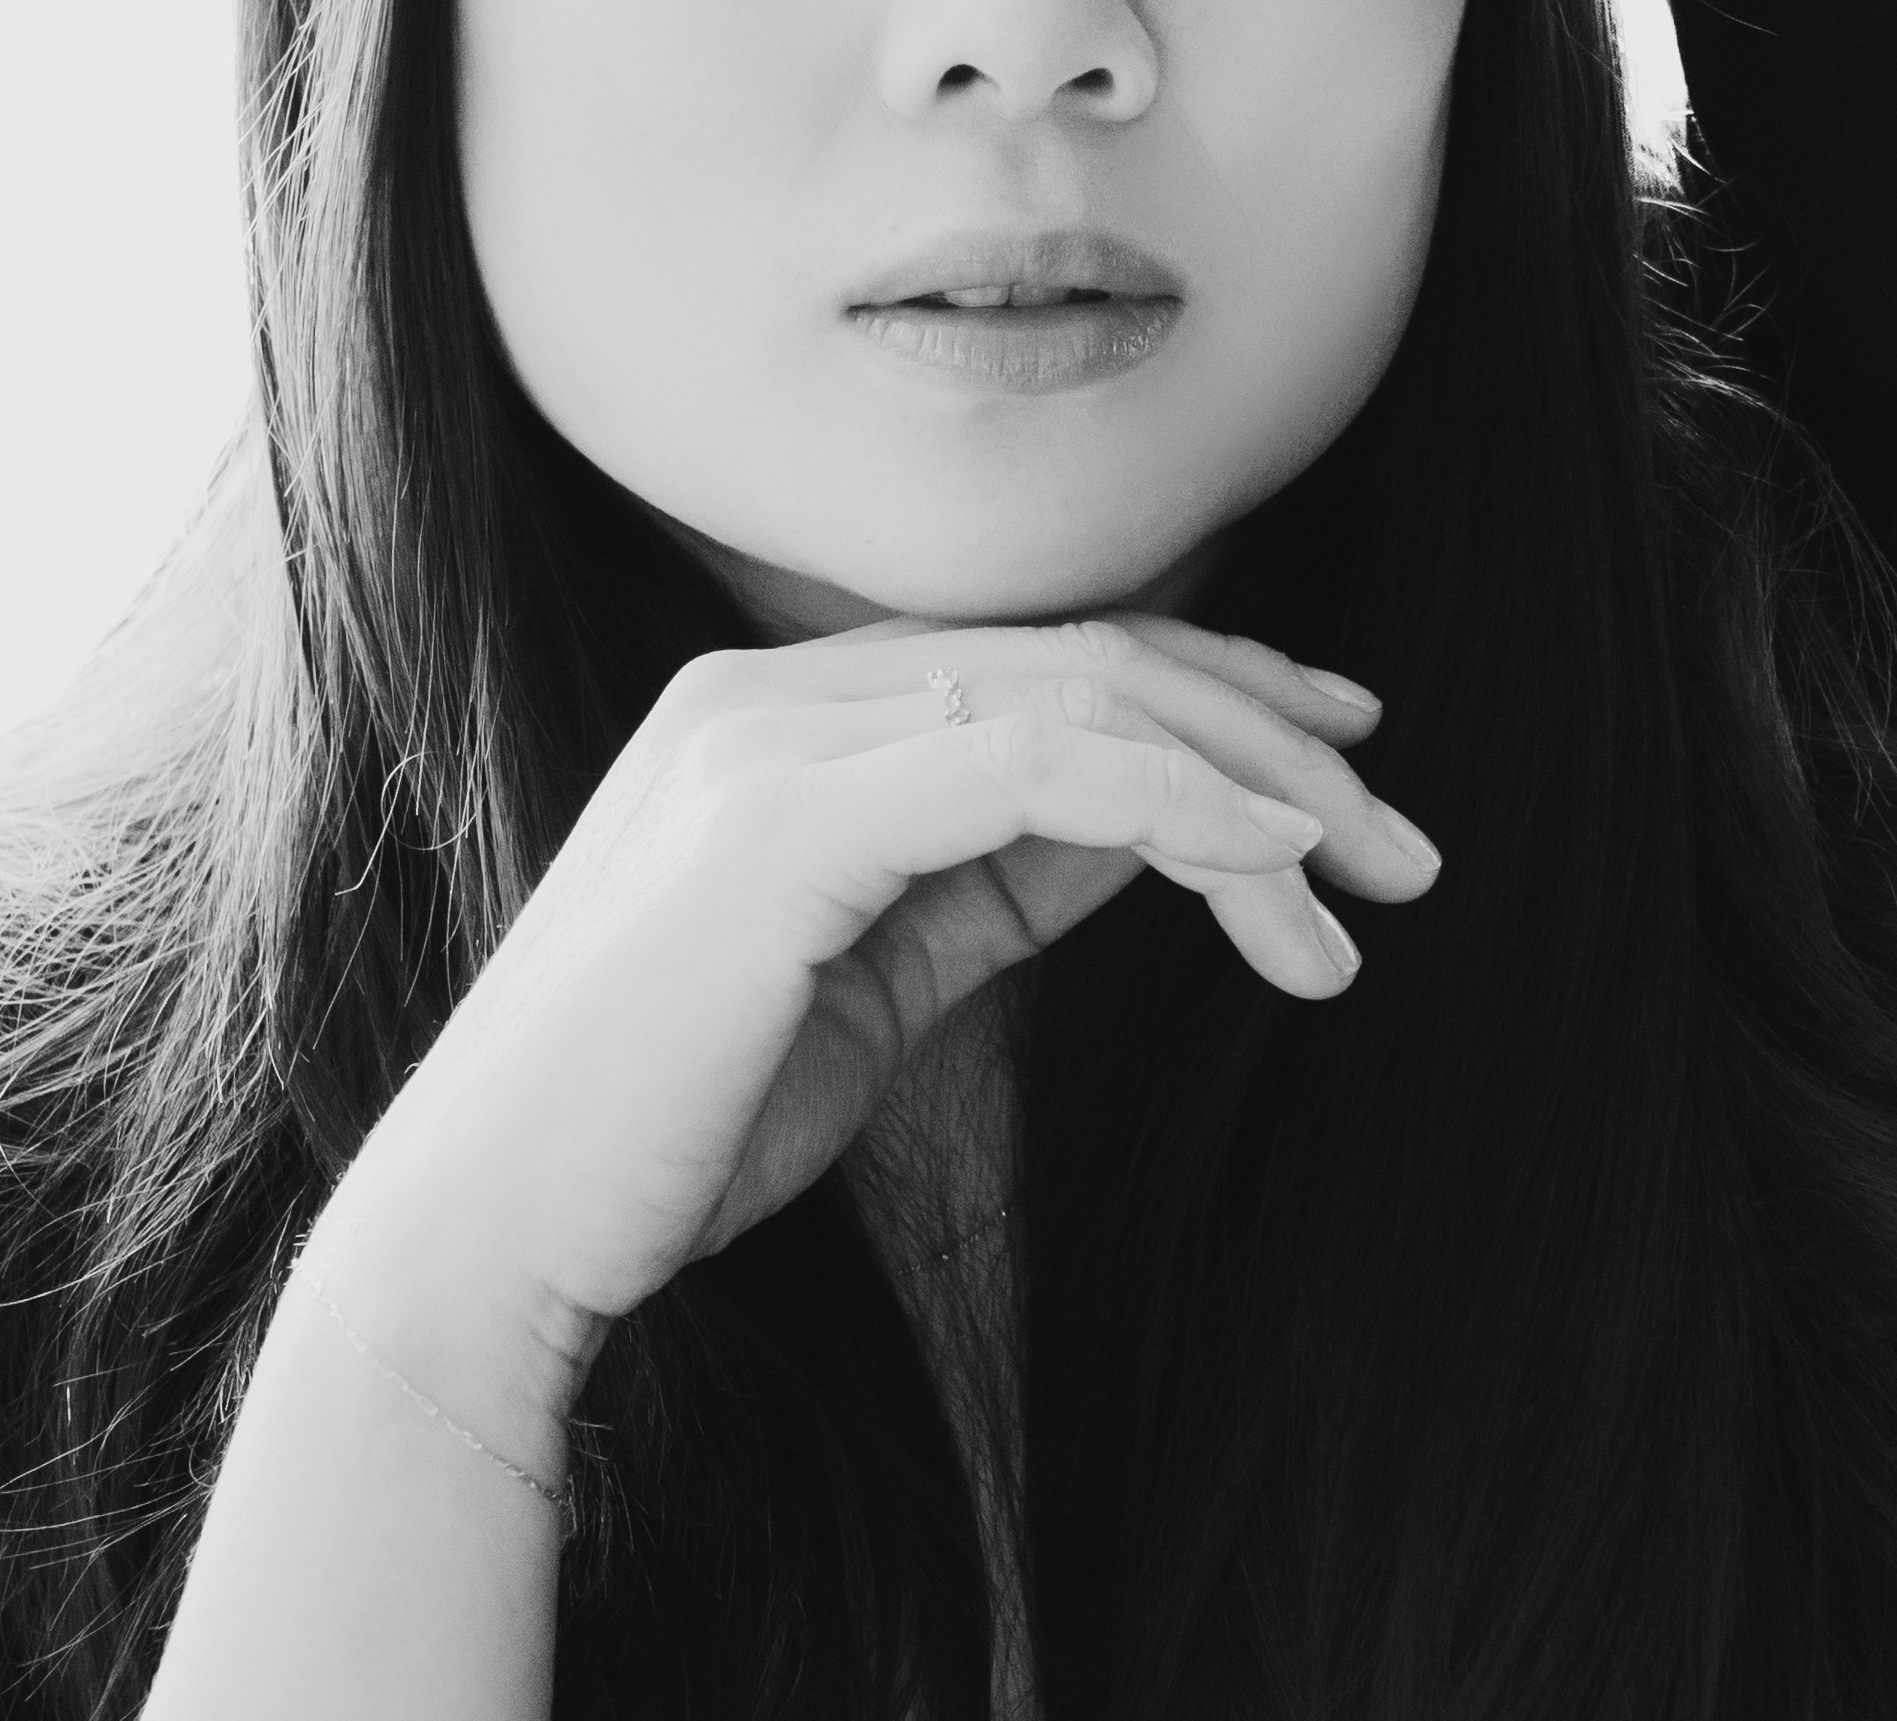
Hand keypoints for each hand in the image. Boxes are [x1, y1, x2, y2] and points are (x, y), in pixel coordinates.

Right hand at [311, 610, 1440, 1420]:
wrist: (493, 1238)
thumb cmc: (670, 1127)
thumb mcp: (875, 973)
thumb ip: (990, 874)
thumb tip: (1155, 819)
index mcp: (781, 715)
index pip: (1041, 658)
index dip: (1209, 690)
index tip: (1339, 760)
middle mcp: (772, 692)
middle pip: (1083, 658)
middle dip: (1267, 732)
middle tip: (1403, 841)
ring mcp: (767, 739)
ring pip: (1078, 698)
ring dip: (1253, 784)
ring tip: (1368, 886)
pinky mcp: (780, 819)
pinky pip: (1032, 765)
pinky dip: (1174, 802)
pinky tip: (1270, 866)